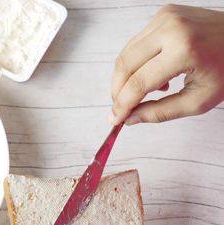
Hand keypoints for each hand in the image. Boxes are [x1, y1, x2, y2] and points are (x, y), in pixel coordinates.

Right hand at [110, 4, 223, 124]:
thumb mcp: (200, 99)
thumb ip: (162, 112)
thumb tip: (131, 119)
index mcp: (184, 50)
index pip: (139, 83)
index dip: (122, 105)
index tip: (115, 120)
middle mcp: (170, 29)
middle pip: (125, 66)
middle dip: (117, 92)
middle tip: (120, 110)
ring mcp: (164, 18)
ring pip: (126, 54)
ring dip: (125, 79)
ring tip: (141, 94)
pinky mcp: (162, 15)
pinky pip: (136, 44)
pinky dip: (136, 64)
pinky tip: (153, 76)